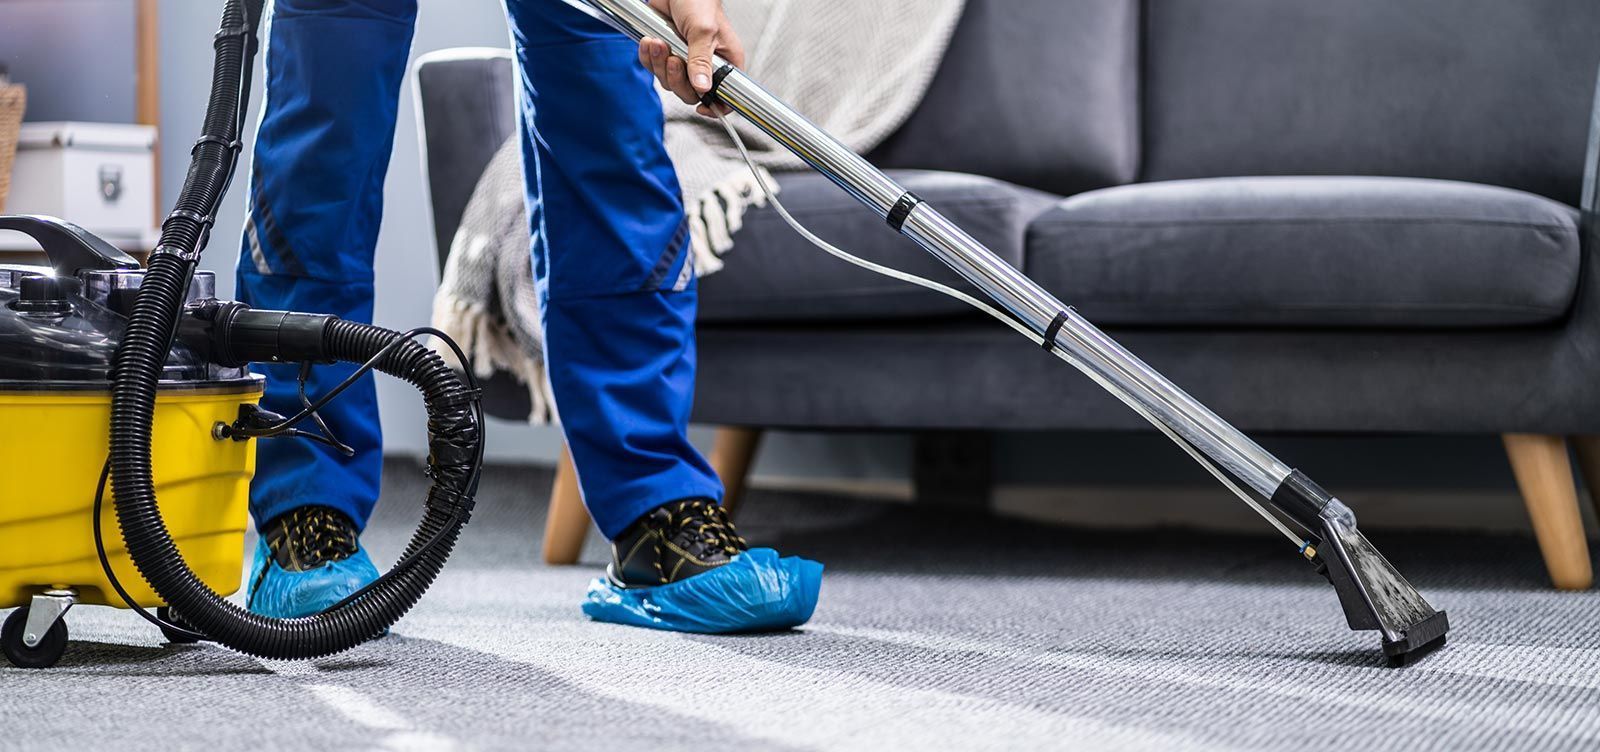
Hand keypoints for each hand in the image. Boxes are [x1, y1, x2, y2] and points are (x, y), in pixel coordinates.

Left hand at [639, 0, 745, 116]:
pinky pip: (654, 68)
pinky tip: (649, 41)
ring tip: (658, 43)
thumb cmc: (699, 1)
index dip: (715, 106)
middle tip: (673, 59)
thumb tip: (702, 87)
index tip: (701, 108)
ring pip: (670, 82)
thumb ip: (701, 61)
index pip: (726, 95)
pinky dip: (648, 58)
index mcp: (726, 61)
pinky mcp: (667, 54)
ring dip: (660, 64)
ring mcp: (685, 61)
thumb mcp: (703, 31)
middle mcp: (707, 65)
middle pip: (691, 93)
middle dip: (677, 78)